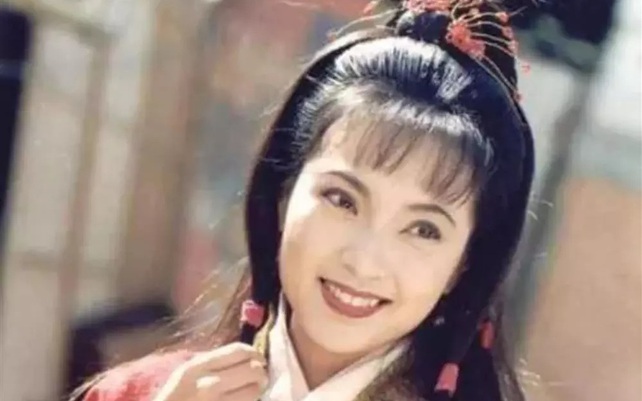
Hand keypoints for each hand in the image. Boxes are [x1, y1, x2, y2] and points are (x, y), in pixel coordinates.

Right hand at [153, 342, 267, 400]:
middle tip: (259, 379)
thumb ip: (214, 363)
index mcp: (197, 368)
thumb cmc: (176, 399)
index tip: (259, 359)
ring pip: (254, 392)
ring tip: (250, 393)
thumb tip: (248, 357)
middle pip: (252, 370)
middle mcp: (208, 385)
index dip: (255, 353)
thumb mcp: (187, 374)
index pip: (239, 351)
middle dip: (260, 374)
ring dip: (257, 392)